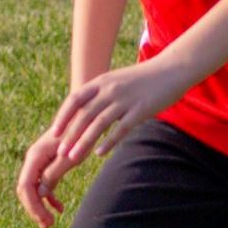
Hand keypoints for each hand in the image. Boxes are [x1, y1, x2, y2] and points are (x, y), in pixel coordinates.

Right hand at [15, 127, 85, 227]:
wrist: (85, 116)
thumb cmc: (79, 135)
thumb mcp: (69, 158)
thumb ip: (53, 175)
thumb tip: (39, 195)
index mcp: (35, 156)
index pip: (25, 187)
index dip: (33, 206)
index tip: (46, 221)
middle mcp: (33, 159)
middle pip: (26, 190)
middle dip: (35, 209)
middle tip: (48, 225)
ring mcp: (39, 161)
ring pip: (33, 189)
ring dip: (40, 206)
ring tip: (51, 222)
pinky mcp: (48, 163)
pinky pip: (42, 184)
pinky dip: (49, 197)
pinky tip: (59, 208)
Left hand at [48, 59, 194, 168]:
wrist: (173, 69)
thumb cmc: (145, 78)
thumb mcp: (118, 80)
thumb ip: (102, 93)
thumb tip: (88, 110)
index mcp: (102, 81)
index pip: (75, 99)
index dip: (63, 116)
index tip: (54, 132)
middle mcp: (110, 89)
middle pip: (84, 115)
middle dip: (70, 135)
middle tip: (60, 152)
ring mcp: (125, 99)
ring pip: (99, 123)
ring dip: (83, 142)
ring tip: (73, 158)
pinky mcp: (141, 109)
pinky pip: (121, 129)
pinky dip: (108, 142)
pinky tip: (99, 154)